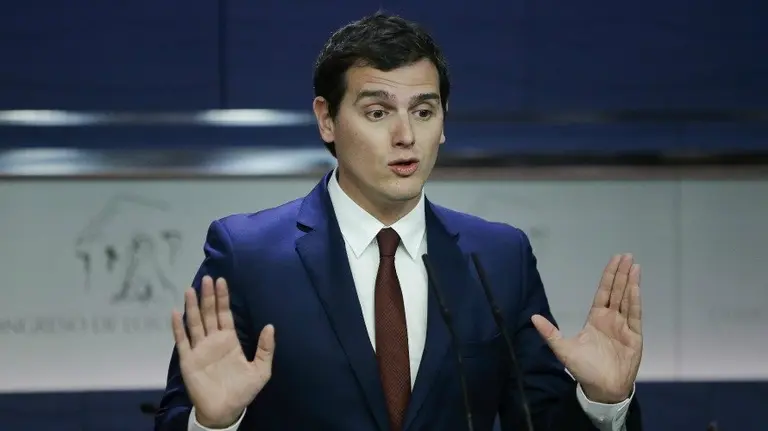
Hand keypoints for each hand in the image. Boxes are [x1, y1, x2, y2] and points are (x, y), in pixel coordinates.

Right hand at [171, 276, 274, 427]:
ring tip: (191, 289)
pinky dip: (178, 327)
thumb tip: (270, 326)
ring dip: (192, 306)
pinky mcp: (188, 360)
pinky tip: (176, 313)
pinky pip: (182, 341)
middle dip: (208, 296)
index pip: (224, 314)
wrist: (226, 411)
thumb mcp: (261, 370)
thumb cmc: (243, 391)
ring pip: (195, 323)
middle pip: (209, 314)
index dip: (223, 298)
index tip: (222, 281)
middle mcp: (213, 341)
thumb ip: (266, 348)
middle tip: (207, 278)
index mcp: (229, 341)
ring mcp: (199, 349)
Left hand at [532, 254, 641, 402]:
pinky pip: (634, 314)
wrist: (601, 389)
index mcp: (596, 319)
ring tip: (634, 265)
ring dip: (631, 282)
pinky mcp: (634, 336)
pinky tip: (636, 286)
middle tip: (626, 255)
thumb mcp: (563, 349)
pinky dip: (635, 300)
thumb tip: (533, 318)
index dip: (608, 276)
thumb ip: (550, 333)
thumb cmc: (584, 369)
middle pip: (617, 291)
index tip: (614, 260)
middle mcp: (611, 319)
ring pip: (627, 299)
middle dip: (621, 273)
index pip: (603, 292)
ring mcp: (624, 327)